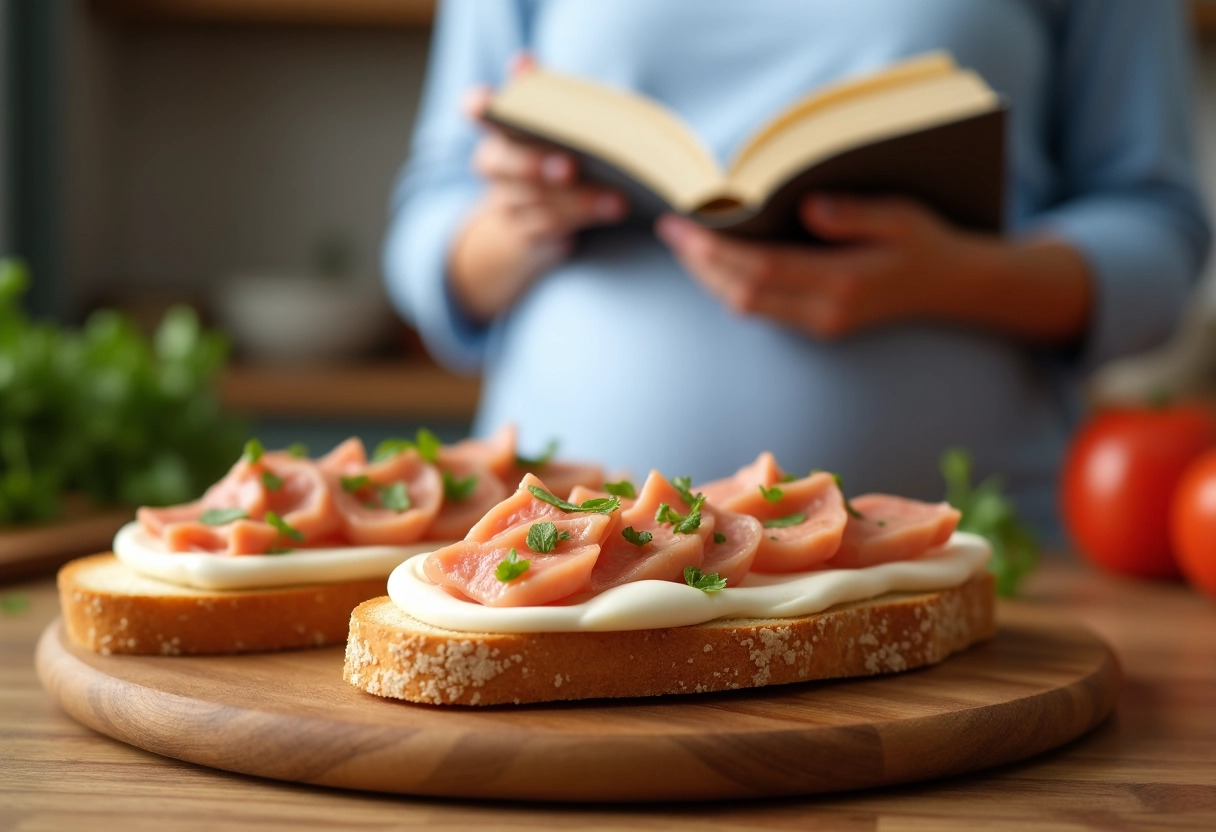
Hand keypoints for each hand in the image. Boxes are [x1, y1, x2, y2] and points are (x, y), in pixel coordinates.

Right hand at [448, 61, 626, 323]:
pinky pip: (552, 225)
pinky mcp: (528, 232)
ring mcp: (508, 201)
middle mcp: (495, 163)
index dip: (477, 106)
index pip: (474, 109)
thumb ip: (544, 92)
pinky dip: (586, 216)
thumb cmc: (556, 150)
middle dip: (533, 165)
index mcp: (498, 126)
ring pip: (536, 200)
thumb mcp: (555, 120)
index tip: (488, 104)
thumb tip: (524, 61)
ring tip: (618, 198)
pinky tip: (615, 209)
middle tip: (569, 168)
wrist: (535, 216)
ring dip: (579, 199)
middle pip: (502, 163)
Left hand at [655, 195, 1090, 342]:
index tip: (683, 226)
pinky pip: (762, 311)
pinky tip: (716, 263)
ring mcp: (821, 326)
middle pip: (742, 294)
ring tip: (684, 244)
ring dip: (710, 278)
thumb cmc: (927, 243)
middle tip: (670, 231)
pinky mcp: (819, 328)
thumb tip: (805, 207)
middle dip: (701, 264)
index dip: (715, 251)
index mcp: (844, 282)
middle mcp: (827, 312)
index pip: (761, 269)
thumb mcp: (901, 216)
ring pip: (747, 307)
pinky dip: (731, 286)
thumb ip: (853, 213)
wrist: (955, 289)